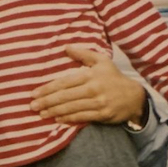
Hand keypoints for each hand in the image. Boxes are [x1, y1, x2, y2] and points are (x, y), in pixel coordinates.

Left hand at [30, 45, 145, 124]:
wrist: (135, 97)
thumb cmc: (113, 78)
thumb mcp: (101, 61)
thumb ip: (83, 54)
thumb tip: (66, 47)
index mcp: (90, 75)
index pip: (65, 82)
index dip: (48, 88)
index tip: (35, 93)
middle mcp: (93, 89)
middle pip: (65, 96)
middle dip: (47, 101)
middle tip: (32, 106)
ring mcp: (98, 103)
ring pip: (72, 108)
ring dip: (54, 111)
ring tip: (41, 113)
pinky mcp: (103, 115)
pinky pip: (82, 117)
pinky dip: (68, 119)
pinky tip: (57, 119)